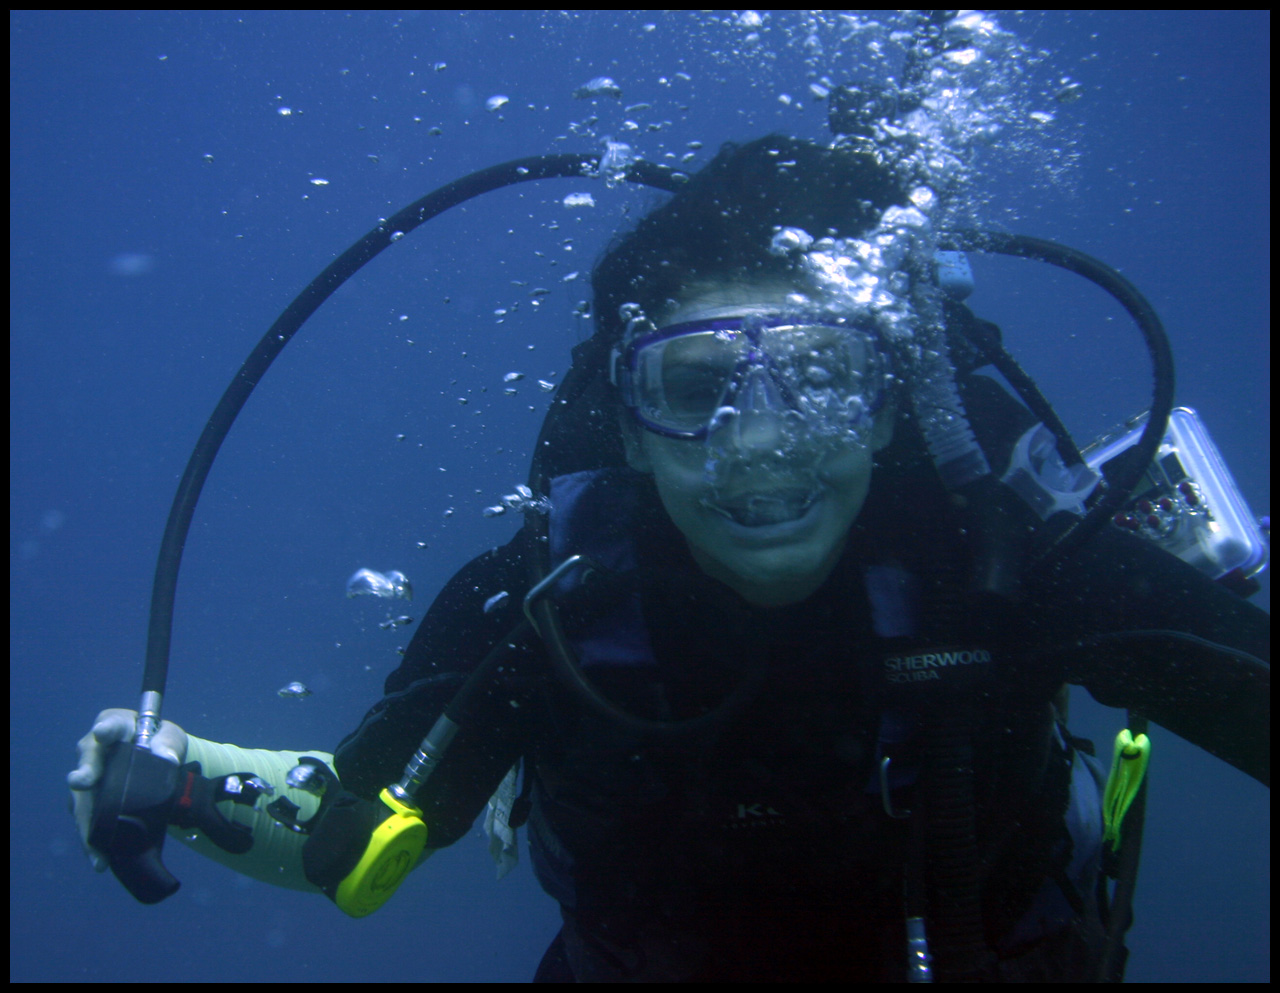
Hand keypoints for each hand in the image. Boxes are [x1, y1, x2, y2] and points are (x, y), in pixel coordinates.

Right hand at [67, 709, 187, 870]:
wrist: (154, 757)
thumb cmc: (158, 740)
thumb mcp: (170, 738)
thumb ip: (168, 745)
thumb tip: (166, 758)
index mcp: (115, 725)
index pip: (110, 725)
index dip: (106, 730)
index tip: (102, 733)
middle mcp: (93, 749)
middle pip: (87, 763)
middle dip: (84, 774)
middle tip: (82, 782)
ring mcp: (88, 776)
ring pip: (82, 798)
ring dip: (86, 821)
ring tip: (94, 844)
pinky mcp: (90, 800)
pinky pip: (87, 819)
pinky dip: (93, 839)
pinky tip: (99, 858)